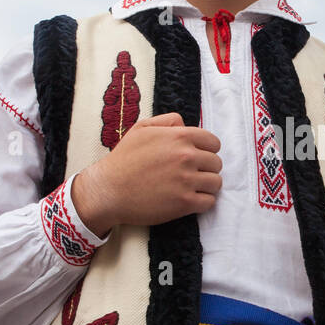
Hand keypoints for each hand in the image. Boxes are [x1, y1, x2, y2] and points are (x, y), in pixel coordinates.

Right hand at [71, 113, 222, 235]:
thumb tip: (185, 124)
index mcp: (179, 137)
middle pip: (216, 163)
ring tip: (192, 187)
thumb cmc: (123, 159)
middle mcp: (186, 157)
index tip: (198, 158)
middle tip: (192, 174)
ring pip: (216, 183)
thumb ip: (167, 121)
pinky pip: (209, 202)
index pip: (214, 142)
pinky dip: (202, 202)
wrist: (108, 190)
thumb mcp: (141, 128)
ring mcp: (186, 181)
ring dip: (206, 185)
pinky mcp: (184, 203)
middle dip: (206, 168)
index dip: (207, 150)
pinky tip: (190, 200)